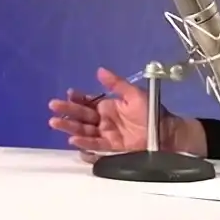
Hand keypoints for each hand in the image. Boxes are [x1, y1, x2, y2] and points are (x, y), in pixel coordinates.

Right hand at [47, 67, 200, 160]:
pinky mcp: (111, 149)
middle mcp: (103, 121)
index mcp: (107, 107)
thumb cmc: (151, 112)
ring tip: (56, 122)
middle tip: (53, 107)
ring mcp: (106, 136)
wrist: (167, 134)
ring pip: (84, 131)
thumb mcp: (134, 95)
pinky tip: (74, 140)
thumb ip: (116, 84)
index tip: (68, 94)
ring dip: (69, 127)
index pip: (87, 103)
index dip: (77, 99)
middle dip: (67, 112)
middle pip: (81, 117)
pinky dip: (84, 144)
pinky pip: (95, 146)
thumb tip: (99, 71)